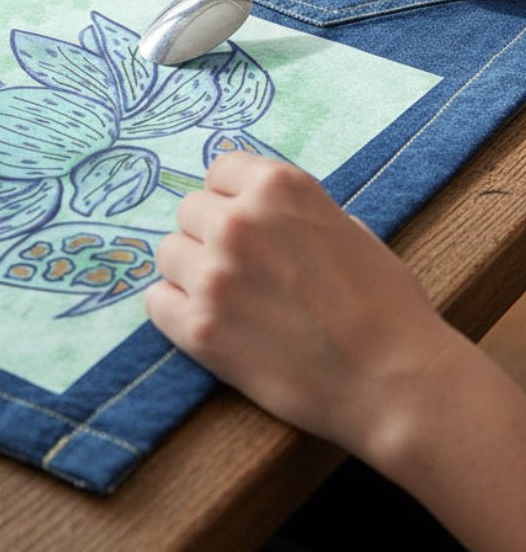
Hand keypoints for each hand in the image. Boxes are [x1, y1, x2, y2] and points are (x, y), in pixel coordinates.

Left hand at [145, 153, 454, 454]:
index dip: (232, 197)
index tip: (246, 222)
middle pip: (189, 211)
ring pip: (169, 254)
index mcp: (277, 187)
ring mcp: (213, 274)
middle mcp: (238, 221)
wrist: (395, 382)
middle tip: (242, 269)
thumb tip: (253, 207)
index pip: (219, 170)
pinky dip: (176, 311)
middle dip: (210, 235)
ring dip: (191, 271)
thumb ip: (290, 211)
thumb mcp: (345, 226)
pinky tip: (209, 323)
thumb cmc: (384, 305)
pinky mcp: (198, 327)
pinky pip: (157, 301)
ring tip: (229, 299)